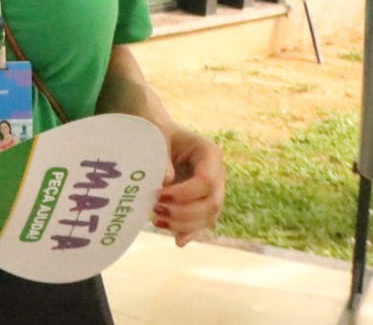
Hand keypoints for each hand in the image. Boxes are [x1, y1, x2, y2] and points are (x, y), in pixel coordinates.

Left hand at [156, 128, 224, 246]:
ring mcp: (214, 190)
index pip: (207, 181)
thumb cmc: (155, 132)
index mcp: (210, 153)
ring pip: (209, 217)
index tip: (160, 195)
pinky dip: (189, 233)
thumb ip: (161, 156)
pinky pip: (202, 223)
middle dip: (184, 212)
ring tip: (156, 220)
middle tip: (155, 209)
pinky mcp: (203, 202)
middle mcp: (217, 173)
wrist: (158, 134)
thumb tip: (166, 181)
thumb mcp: (155, 136)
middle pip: (212, 203)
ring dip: (184, 224)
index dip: (185, 194)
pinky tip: (177, 241)